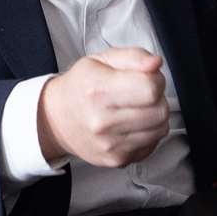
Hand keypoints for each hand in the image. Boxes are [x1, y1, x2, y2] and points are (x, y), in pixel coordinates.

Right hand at [37, 48, 169, 167]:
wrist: (56, 119)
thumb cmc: (80, 87)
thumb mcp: (102, 60)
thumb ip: (134, 56)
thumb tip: (155, 64)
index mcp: (98, 89)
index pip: (150, 88)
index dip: (155, 80)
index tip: (147, 78)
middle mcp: (103, 121)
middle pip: (159, 111)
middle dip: (157, 98)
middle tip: (141, 94)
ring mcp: (110, 144)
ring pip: (160, 129)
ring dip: (155, 116)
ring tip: (137, 109)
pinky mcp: (117, 159)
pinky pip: (152, 145)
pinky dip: (149, 133)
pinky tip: (133, 125)